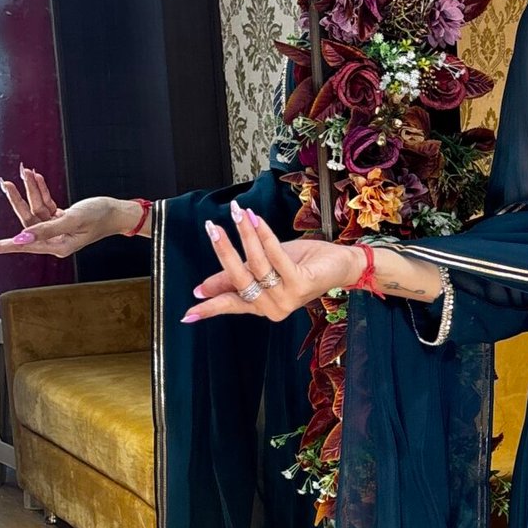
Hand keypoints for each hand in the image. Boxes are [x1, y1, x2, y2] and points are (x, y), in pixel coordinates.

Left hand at [0, 170, 129, 258]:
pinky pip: (45, 204)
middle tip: (5, 183)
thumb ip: (46, 229)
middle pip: (27, 221)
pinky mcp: (61, 219)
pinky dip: (42, 191)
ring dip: (31, 190)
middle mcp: (54, 239)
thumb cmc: (101, 216)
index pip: (21, 245)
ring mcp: (57, 229)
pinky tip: (37, 178)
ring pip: (36, 209)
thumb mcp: (72, 219)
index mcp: (56, 245)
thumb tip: (22, 238)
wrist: (119, 211)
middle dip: (18, 200)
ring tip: (25, 171)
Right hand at [182, 202, 363, 322]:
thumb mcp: (262, 269)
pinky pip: (276, 256)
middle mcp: (274, 307)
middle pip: (240, 280)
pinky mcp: (301, 283)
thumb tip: (202, 289)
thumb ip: (234, 279)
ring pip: (257, 264)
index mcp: (262, 306)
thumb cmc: (302, 264)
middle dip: (223, 251)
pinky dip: (264, 235)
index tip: (188, 314)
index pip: (231, 305)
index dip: (210, 307)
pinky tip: (256, 219)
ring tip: (237, 212)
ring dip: (245, 234)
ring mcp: (288, 297)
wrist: (338, 264)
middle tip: (212, 228)